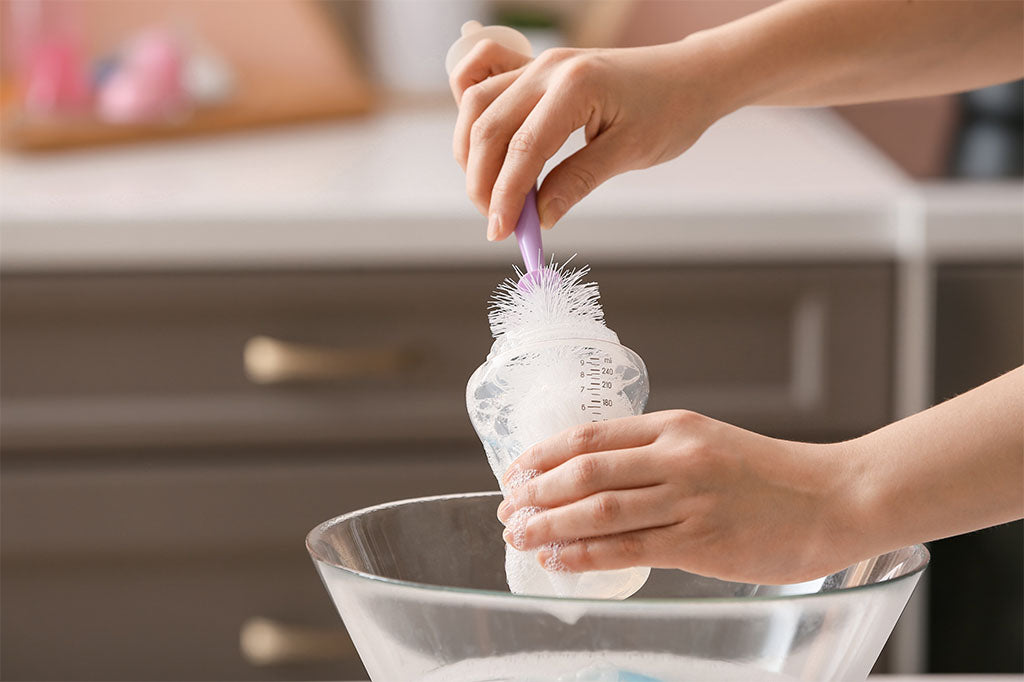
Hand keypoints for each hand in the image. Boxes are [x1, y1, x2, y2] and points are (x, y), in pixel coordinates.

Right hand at [448, 39, 737, 239]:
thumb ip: (578, 181)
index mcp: (576, 86)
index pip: (524, 148)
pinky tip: (480, 146)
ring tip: (491, 195)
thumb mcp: (630, 153)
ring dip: (471, 155)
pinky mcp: (535, 70)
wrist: (689, 76)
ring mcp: (537, 64)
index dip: (506, 196)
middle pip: (488, 127)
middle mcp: (548, 68)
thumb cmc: (670, 110)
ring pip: (475, 106)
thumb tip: (539, 216)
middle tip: (497, 222)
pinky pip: (483, 83)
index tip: (501, 232)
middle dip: (482, 182)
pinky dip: (471, 115)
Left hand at [496, 410, 864, 584]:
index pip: (590, 436)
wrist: (836, 499)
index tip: (516, 470)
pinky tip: (559, 560)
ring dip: (548, 525)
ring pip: (597, 511)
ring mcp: (687, 500)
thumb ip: (658, 456)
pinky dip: (583, 555)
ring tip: (520, 536)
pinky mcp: (699, 543)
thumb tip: (598, 480)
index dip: (543, 454)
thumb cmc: (771, 476)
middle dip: (535, 492)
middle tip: (508, 508)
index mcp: (675, 426)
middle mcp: (676, 457)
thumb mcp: (709, 443)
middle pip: (583, 471)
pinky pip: (626, 549)